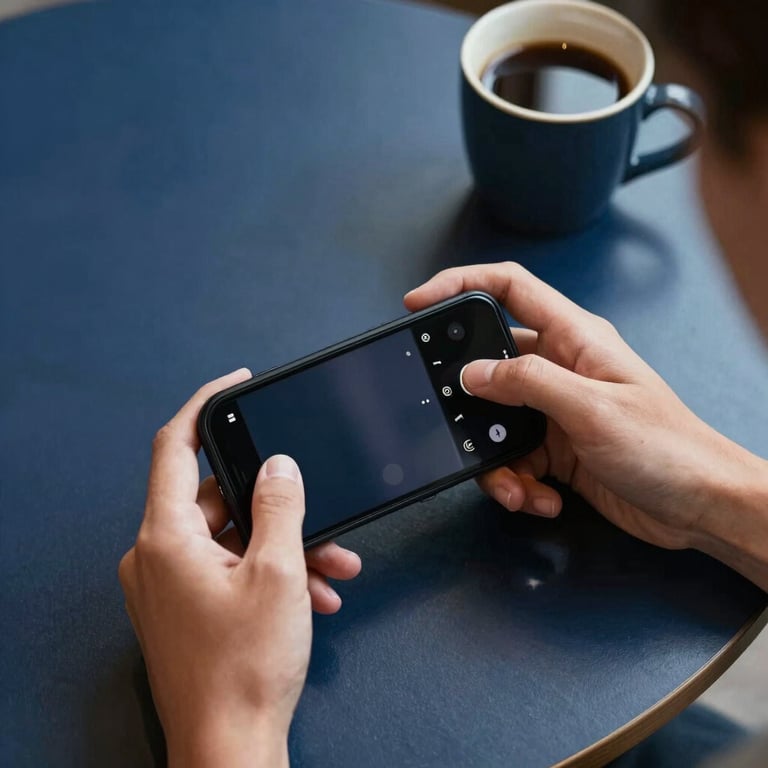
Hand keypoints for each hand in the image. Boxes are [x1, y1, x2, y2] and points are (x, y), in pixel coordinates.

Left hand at [119, 370, 360, 767]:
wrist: (231, 750)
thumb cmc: (244, 673)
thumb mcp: (278, 572)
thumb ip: (280, 505)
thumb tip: (278, 465)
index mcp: (166, 538)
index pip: (175, 444)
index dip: (206, 404)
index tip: (235, 384)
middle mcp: (158, 556)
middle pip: (220, 497)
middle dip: (279, 502)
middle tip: (321, 505)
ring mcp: (170, 584)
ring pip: (234, 538)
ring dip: (287, 545)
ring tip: (332, 565)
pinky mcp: (187, 607)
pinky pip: (231, 569)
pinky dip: (272, 572)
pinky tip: (314, 594)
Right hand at [406, 263, 767, 563]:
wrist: (700, 507)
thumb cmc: (669, 448)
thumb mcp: (592, 408)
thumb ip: (528, 383)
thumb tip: (473, 374)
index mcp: (574, 338)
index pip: (509, 288)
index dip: (460, 285)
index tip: (420, 302)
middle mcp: (560, 368)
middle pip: (489, 365)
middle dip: (468, 402)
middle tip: (456, 425)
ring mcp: (555, 410)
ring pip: (493, 421)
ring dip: (493, 458)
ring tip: (515, 485)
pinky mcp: (555, 448)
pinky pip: (511, 457)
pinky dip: (515, 482)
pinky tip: (539, 497)